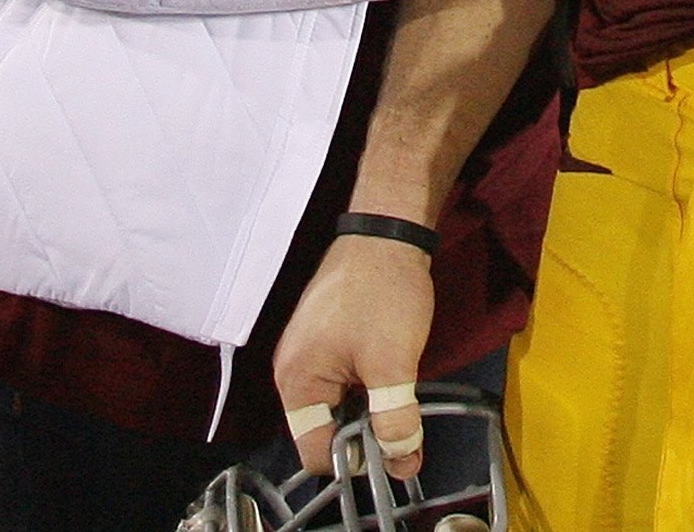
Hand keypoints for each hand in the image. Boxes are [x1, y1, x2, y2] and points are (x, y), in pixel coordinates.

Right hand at [273, 233, 434, 483]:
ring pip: (335, 405)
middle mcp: (291, 371)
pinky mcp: (323, 338)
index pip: (315, 452)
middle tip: (401, 421)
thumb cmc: (383, 294)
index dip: (355, 459)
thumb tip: (402, 461)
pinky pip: (339, 380)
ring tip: (399, 395)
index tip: (391, 448)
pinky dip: (365, 386)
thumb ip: (395, 418)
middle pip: (324, 430)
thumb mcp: (393, 364)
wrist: (387, 231)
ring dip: (367, 409)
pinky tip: (389, 373)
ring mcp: (306, 352)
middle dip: (362, 434)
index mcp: (296, 382)